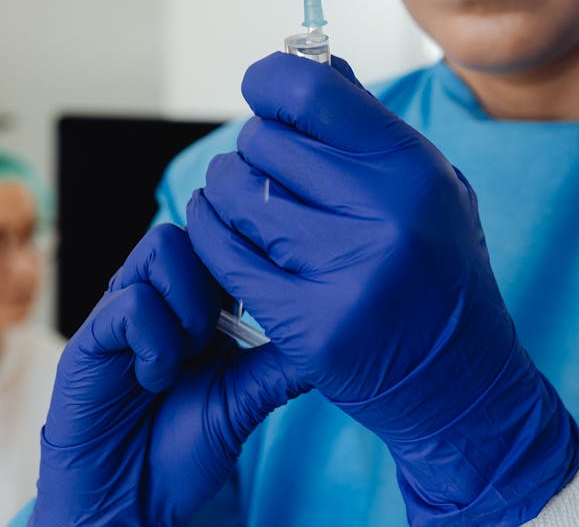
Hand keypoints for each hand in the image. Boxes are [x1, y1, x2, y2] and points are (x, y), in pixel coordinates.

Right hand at [31, 223, 305, 526]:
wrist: (130, 505)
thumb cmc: (181, 451)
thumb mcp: (245, 400)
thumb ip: (280, 363)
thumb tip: (338, 329)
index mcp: (195, 301)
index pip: (225, 240)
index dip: (248, 259)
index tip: (265, 299)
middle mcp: (158, 294)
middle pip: (195, 227)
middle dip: (219, 275)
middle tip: (222, 335)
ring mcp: (122, 310)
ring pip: (161, 247)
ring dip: (188, 303)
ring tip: (190, 355)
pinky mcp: (90, 338)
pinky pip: (129, 302)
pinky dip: (155, 342)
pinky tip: (156, 380)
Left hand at [187, 54, 578, 522]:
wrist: (463, 384)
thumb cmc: (442, 271)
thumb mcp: (430, 183)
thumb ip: (368, 123)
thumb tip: (313, 59)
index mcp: (412, 168)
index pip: (313, 92)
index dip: (271, 78)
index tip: (262, 87)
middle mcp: (382, 215)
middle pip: (266, 142)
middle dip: (257, 146)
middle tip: (269, 163)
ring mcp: (344, 275)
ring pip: (237, 194)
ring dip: (229, 188)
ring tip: (245, 196)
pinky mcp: (309, 329)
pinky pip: (225, 256)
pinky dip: (211, 232)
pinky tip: (222, 228)